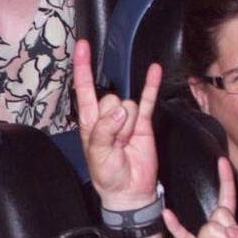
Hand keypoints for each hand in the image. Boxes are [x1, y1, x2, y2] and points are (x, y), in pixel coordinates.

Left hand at [74, 38, 161, 209]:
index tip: (82, 46)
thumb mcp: (97, 155)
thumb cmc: (108, 174)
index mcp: (89, 121)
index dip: (82, 67)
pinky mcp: (144, 122)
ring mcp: (126, 117)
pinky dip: (151, 85)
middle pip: (111, 98)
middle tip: (115, 141)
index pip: (84, 88)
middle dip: (114, 120)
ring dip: (129, 125)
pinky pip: (147, 99)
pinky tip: (155, 70)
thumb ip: (103, 131)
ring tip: (126, 143)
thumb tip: (121, 111)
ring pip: (129, 104)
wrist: (130, 190)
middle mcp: (106, 115)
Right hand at [163, 157, 237, 237]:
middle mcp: (215, 230)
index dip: (225, 180)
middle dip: (235, 230)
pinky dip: (176, 226)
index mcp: (230, 228)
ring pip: (215, 226)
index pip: (226, 199)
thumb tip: (231, 231)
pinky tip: (167, 215)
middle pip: (222, 214)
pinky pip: (186, 237)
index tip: (222, 161)